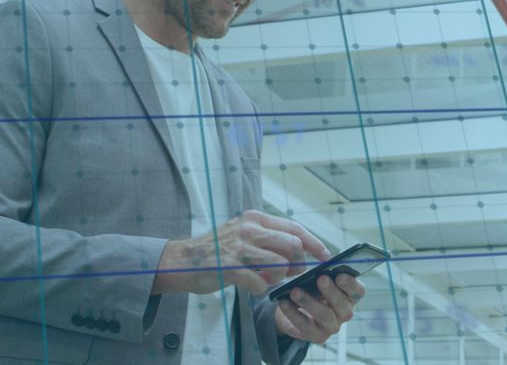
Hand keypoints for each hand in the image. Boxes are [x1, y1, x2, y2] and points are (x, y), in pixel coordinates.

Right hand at [153, 210, 329, 294]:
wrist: (181, 260)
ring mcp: (239, 247)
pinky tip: (250, 285)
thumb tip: (300, 255)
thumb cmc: (217, 250)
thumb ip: (270, 240)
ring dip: (278, 278)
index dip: (315, 243)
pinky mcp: (230, 267)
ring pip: (280, 265)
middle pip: (293, 246)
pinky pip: (260, 283)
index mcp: (255, 218)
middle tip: (287, 273)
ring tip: (264, 278)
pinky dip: (260, 289)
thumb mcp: (244, 234)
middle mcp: (249, 228)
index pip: (295, 228)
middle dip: (297, 264)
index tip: (326, 256)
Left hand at [275, 273, 366, 343]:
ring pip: (324, 315)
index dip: (351, 284)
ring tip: (295, 291)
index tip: (339, 275)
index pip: (358, 291)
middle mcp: (344, 313)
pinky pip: (305, 325)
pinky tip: (284, 303)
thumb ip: (322, 275)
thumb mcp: (318, 280)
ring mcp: (332, 326)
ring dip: (309, 302)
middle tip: (320, 278)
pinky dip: (293, 313)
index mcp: (349, 296)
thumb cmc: (311, 289)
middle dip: (331, 291)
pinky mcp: (317, 336)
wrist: (295, 310)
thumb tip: (319, 269)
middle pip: (342, 304)